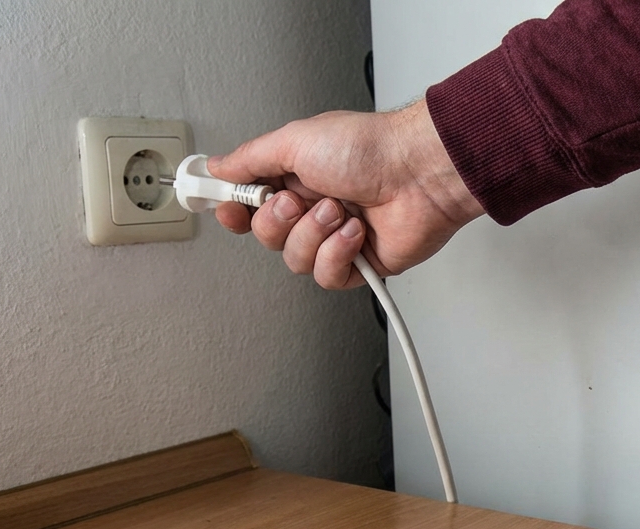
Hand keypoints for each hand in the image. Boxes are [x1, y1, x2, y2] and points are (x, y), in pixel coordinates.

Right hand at [209, 100, 484, 288]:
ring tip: (340, 211)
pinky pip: (328, 277)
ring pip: (295, 260)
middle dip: (278, 221)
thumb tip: (219, 166)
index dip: (236, 212)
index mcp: (298, 176)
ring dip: (313, 234)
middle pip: (268, 237)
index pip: (251, 204)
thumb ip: (251, 159)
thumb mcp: (295, 141)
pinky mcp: (362, 262)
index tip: (229, 210)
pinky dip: (337, 254)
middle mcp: (316, 207)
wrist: (420, 173)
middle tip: (299, 200)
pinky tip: (356, 233)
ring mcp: (338, 237)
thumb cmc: (370, 148)